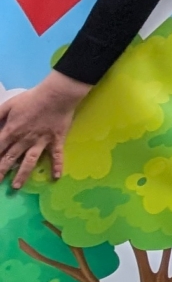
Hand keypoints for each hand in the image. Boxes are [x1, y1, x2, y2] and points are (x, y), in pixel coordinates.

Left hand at [0, 71, 89, 188]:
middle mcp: (24, 140)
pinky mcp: (56, 140)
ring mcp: (41, 142)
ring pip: (29, 161)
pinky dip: (57, 166)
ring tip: (16, 186)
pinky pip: (56, 155)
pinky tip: (56, 177)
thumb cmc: (31, 98)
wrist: (57, 95)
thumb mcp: (8, 105)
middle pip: (10, 158)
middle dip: (1, 171)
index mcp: (11, 131)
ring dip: (22, 175)